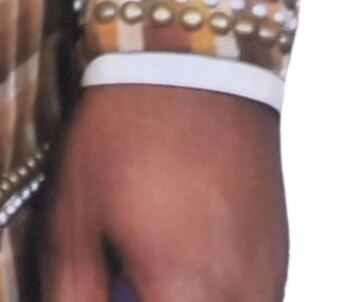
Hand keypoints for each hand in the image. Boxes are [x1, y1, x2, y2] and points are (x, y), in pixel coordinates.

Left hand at [41, 81, 283, 301]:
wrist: (193, 70)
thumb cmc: (126, 137)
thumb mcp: (74, 217)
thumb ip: (73, 291)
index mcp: (188, 296)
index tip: (97, 293)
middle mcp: (242, 299)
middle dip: (146, 298)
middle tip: (116, 278)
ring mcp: (267, 281)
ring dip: (178, 296)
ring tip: (140, 264)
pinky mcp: (277, 259)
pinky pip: (244, 297)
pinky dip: (206, 291)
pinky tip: (171, 253)